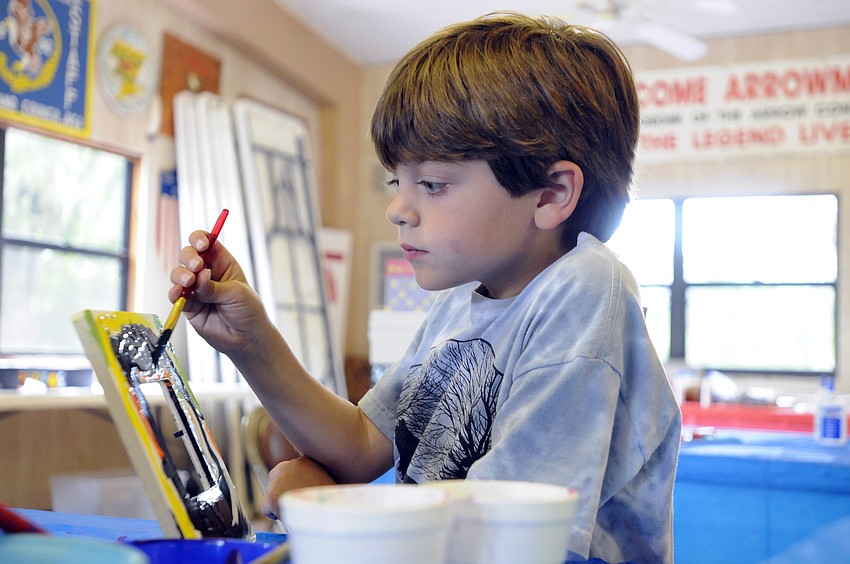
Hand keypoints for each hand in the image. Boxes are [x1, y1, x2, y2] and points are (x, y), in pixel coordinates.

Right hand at [168, 230, 271, 356]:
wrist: (246, 338)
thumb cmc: (248, 310)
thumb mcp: (236, 293)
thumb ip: (213, 286)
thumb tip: (197, 277)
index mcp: (222, 262)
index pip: (206, 242)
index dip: (199, 239)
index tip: (201, 245)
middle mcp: (207, 272)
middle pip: (188, 255)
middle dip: (188, 258)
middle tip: (196, 268)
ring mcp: (196, 288)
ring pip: (178, 273)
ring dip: (180, 275)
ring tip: (189, 283)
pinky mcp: (188, 304)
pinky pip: (175, 295)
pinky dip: (174, 292)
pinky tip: (179, 293)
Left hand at [262, 455, 336, 519]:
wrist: (332, 514)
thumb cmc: (332, 503)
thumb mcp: (325, 483)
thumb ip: (310, 479)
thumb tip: (296, 488)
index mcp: (306, 460)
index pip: (288, 468)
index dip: (290, 482)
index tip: (297, 492)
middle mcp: (292, 465)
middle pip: (274, 476)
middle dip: (279, 489)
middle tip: (291, 503)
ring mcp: (281, 480)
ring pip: (271, 493)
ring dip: (279, 503)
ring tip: (296, 511)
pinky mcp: (272, 496)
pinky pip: (266, 509)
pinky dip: (275, 515)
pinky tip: (290, 517)